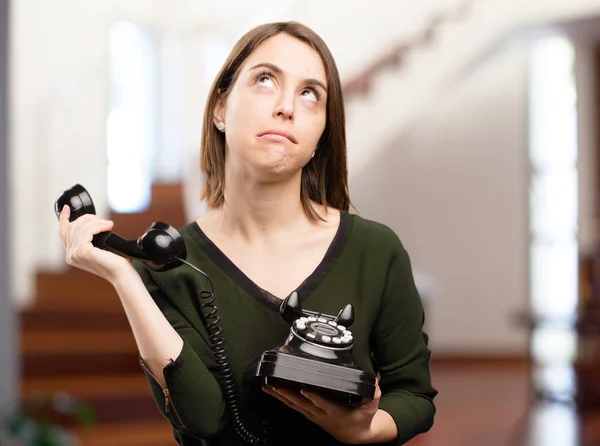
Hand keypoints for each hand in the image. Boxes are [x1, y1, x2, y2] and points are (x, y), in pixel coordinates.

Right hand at [58, 205, 133, 282]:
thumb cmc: (115, 262)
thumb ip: (90, 239)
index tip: (67, 208)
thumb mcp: (99, 247)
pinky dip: (98, 226)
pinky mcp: (82, 251)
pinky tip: (108, 226)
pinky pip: (87, 231)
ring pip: (81, 227)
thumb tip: (92, 222)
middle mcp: (70, 255)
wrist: (122, 274)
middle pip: (72, 227)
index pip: (63, 233)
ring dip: (96, 221)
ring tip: (108, 224)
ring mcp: (75, 254)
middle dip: (88, 218)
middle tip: (102, 219)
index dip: (63, 218)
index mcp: (72, 255)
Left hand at [263, 380, 384, 443]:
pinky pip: (293, 405)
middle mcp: (321, 413)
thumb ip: (373, 391)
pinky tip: (272, 391)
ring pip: (294, 404)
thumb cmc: (362, 417)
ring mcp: (313, 414)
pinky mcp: (309, 413)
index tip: (305, 389)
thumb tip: (375, 376)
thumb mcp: (371, 405)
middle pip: (302, 403)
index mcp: (336, 411)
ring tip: (268, 387)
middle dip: (288, 394)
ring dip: (280, 396)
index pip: (323, 403)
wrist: (355, 434)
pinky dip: (282, 398)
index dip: (314, 397)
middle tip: (276, 386)